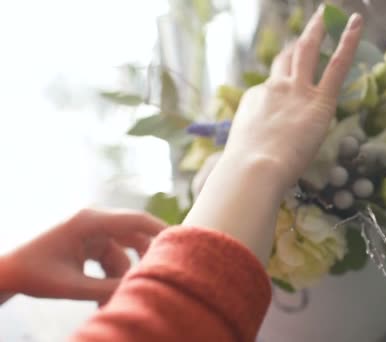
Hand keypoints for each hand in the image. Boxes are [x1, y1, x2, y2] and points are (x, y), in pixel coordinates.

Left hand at [0, 209, 165, 303]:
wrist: (10, 273)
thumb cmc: (36, 275)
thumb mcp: (73, 285)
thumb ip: (107, 287)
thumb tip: (138, 288)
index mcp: (89, 221)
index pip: (135, 220)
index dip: (160, 229)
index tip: (180, 242)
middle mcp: (93, 221)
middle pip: (133, 234)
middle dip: (142, 258)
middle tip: (155, 276)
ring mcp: (92, 231)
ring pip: (123, 251)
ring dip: (122, 274)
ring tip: (111, 299)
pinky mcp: (89, 242)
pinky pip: (112, 256)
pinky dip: (111, 275)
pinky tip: (102, 296)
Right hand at [184, 6, 362, 263]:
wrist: (254, 171)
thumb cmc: (241, 175)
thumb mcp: (235, 163)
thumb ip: (236, 165)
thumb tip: (224, 189)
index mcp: (253, 104)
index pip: (270, 90)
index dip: (280, 88)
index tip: (286, 88)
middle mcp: (273, 90)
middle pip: (286, 61)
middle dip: (297, 43)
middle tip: (308, 26)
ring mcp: (296, 92)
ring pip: (308, 53)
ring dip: (318, 31)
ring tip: (328, 14)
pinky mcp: (319, 101)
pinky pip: (336, 65)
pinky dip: (347, 41)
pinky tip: (354, 23)